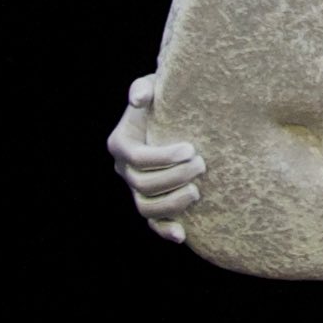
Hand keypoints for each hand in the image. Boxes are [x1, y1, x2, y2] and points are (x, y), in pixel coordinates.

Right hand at [107, 76, 204, 242]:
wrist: (178, 118)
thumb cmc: (165, 100)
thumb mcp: (155, 87)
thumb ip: (144, 88)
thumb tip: (140, 98)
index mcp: (120, 143)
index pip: (137, 157)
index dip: (162, 157)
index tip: (190, 149)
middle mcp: (124, 170)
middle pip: (142, 184)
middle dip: (173, 177)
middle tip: (202, 164)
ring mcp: (137, 189)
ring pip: (146, 207)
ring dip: (171, 204)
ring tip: (197, 191)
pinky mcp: (152, 203)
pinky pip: (154, 223)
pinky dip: (166, 230)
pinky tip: (183, 235)